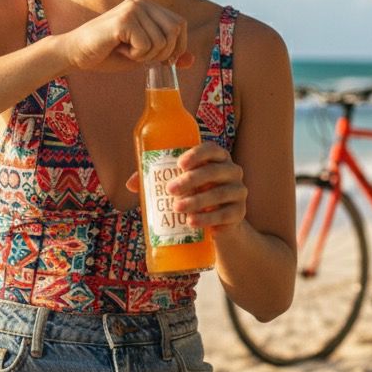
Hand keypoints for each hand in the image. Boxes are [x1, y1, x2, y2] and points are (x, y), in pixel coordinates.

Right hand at [63, 0, 192, 72]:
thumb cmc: (108, 53)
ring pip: (160, 41)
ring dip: (145, 55)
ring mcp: (132, 8)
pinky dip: (135, 55)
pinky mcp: (124, 19)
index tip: (162, 59)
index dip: (177, 46)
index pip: (180, 24)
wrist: (76, 53)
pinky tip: (118, 49)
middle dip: (163, 52)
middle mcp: (141, 1)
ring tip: (125, 50)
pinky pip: (146, 45)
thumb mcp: (144, 55)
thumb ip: (167, 55)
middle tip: (141, 55)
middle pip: (174, 30)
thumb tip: (191, 60)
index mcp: (147, 5)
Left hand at [126, 141, 246, 235]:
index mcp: (217, 157)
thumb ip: (157, 180)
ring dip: (198, 201)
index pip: (211, 149)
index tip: (179, 164)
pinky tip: (193, 222)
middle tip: (170, 190)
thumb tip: (131, 183)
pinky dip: (209, 219)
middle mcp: (232, 171)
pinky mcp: (240, 212)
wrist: (219, 222)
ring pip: (220, 193)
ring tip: (178, 208)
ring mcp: (238, 191)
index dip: (197, 154)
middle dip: (191, 180)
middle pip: (214, 171)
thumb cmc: (195, 194)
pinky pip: (226, 214)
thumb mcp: (179, 185)